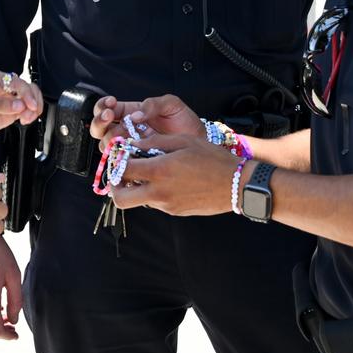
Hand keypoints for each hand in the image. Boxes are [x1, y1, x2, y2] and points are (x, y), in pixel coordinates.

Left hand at [0, 70, 42, 142]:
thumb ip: (0, 105)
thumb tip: (20, 105)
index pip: (18, 82)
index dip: (27, 93)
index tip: (29, 105)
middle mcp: (4, 88)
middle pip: (28, 89)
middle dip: (33, 100)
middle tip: (31, 112)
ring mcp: (7, 101)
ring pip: (29, 100)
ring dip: (33, 109)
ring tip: (27, 119)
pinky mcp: (8, 113)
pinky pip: (25, 111)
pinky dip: (30, 116)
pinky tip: (25, 121)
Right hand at [90, 94, 204, 151]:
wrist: (198, 142)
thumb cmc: (184, 121)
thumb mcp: (171, 105)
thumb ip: (153, 104)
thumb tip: (136, 114)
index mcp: (130, 113)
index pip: (107, 109)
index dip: (103, 106)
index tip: (111, 104)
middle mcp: (126, 130)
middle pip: (100, 128)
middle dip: (100, 121)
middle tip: (109, 117)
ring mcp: (129, 147)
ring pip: (106, 146)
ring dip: (108, 140)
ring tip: (119, 137)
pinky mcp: (135, 162)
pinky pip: (120, 163)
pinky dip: (117, 159)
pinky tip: (125, 154)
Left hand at [110, 132, 242, 215]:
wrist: (236, 184)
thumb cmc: (212, 158)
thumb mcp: (183, 141)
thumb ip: (154, 141)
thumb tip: (132, 144)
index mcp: (159, 171)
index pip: (122, 171)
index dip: (116, 162)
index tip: (120, 155)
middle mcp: (159, 192)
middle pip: (120, 199)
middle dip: (115, 187)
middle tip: (122, 174)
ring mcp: (167, 205)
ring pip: (137, 201)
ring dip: (136, 189)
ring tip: (149, 173)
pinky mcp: (175, 212)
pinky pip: (155, 203)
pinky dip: (153, 193)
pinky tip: (167, 180)